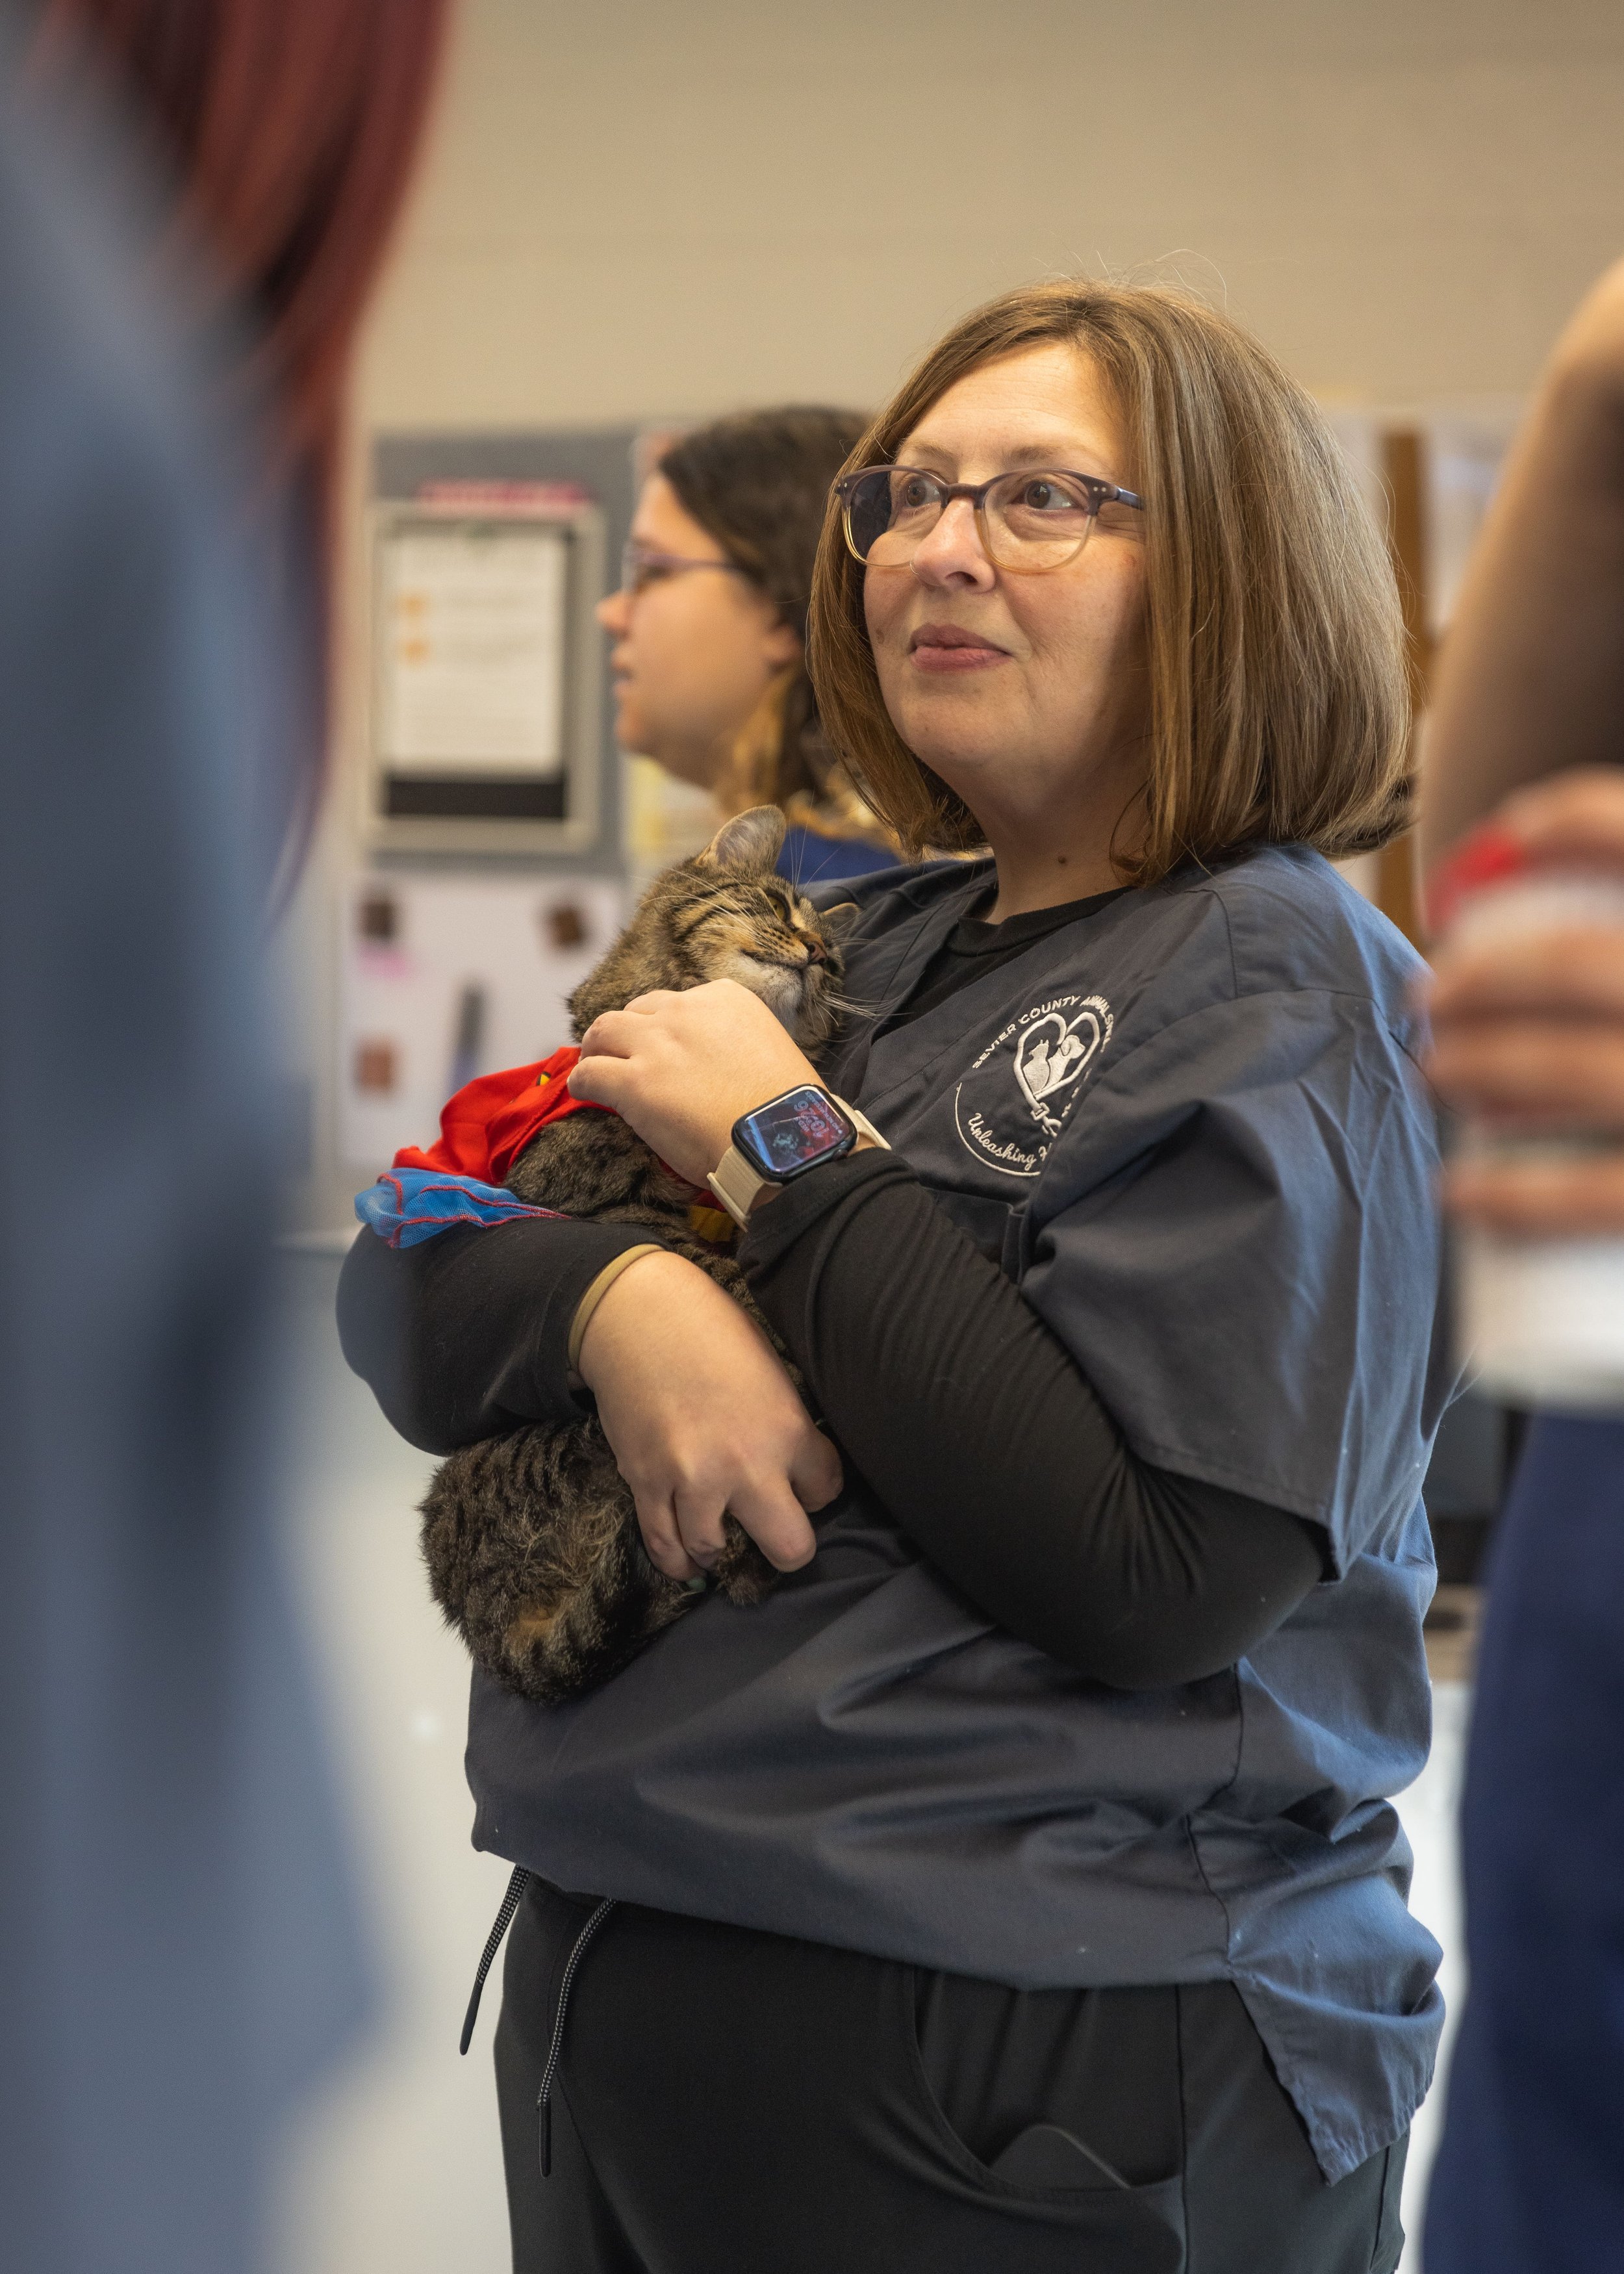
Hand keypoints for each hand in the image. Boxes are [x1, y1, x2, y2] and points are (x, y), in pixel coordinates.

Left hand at [569, 978, 821, 1186]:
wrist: (781, 1141)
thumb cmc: (786, 1109)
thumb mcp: (769, 1047)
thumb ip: (735, 1041)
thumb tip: (717, 1061)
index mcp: (724, 998)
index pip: (677, 1002)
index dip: (663, 1026)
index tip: (663, 1047)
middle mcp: (686, 1010)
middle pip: (637, 1010)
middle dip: (628, 1032)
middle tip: (623, 1055)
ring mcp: (656, 1044)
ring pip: (604, 1030)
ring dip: (596, 1048)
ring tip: (594, 1065)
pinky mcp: (634, 1082)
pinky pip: (590, 1073)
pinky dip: (582, 1081)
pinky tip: (585, 1092)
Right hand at [576, 1250, 841, 1581]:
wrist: (638, 1314)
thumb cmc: (712, 1330)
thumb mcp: (773, 1373)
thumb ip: (787, 1426)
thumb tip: (796, 1466)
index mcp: (788, 1429)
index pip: (826, 1490)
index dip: (816, 1490)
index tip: (803, 1484)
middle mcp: (747, 1464)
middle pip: (790, 1546)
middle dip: (788, 1547)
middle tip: (776, 1534)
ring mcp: (693, 1480)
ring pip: (716, 1551)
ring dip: (720, 1551)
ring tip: (720, 1545)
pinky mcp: (646, 1483)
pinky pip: (663, 1543)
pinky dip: (676, 1559)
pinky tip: (687, 1561)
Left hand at [1425, 768, 1623, 1232]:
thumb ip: (1619, 954)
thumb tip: (1532, 898)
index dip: (1570, 819)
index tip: (1496, 848)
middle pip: (1583, 961)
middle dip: (1483, 973)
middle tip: (1429, 996)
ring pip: (1581, 1068)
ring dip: (1482, 1065)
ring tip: (1437, 1073)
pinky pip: (1601, 1194)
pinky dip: (1517, 1195)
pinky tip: (1456, 1192)